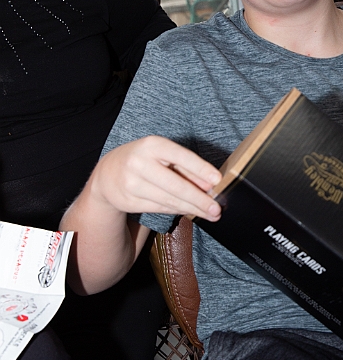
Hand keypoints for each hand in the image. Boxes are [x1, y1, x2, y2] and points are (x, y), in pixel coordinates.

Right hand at [90, 136, 222, 220]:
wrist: (108, 173)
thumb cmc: (143, 159)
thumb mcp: (162, 153)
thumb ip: (186, 167)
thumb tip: (209, 185)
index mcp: (152, 145)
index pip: (181, 157)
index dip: (201, 169)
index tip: (217, 180)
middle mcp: (139, 163)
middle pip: (175, 185)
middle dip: (199, 199)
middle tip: (217, 209)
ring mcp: (132, 183)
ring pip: (168, 200)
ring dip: (192, 209)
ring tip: (209, 214)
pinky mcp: (128, 201)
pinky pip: (159, 208)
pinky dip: (177, 210)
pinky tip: (190, 211)